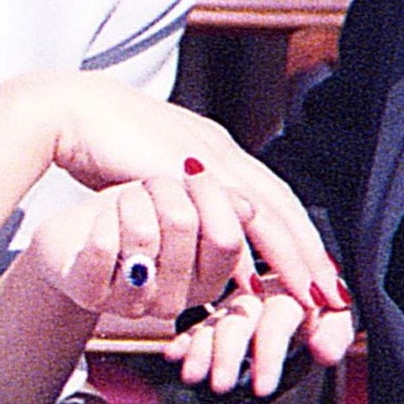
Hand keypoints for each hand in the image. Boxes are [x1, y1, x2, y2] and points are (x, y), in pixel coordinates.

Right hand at [14, 71, 343, 314]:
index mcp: (216, 148)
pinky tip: (254, 283)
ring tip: (312, 292)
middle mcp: (221, 151)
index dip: (296, 232)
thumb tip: (197, 232)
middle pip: (283, 204)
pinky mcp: (186, 172)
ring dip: (294, 255)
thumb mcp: (155, 173)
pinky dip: (247, 252)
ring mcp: (207, 158)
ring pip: (268, 212)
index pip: (272, 194)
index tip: (314, 267)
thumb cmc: (103, 144)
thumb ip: (183, 198)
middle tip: (332, 290)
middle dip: (310, 250)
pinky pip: (227, 217)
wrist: (71, 112)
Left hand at [27, 171, 245, 318]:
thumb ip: (220, 209)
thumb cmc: (128, 220)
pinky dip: (100, 219)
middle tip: (148, 187)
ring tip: (122, 204)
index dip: (210, 197)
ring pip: (143, 233)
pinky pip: (104, 248)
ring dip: (128, 201)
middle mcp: (173, 299)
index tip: (192, 168)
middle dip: (162, 187)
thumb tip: (252, 208)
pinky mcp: (89, 292)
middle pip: (185, 223)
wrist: (68, 241)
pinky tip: (99, 222)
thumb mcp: (178, 207)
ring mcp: (132, 301)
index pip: (228, 239)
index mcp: (204, 280)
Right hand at [165, 278, 355, 395]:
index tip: (263, 388)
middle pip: (239, 320)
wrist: (305, 293)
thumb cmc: (321, 312)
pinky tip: (173, 355)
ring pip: (214, 323)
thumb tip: (323, 350)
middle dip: (228, 355)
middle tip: (222, 385)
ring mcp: (235, 304)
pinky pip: (197, 325)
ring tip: (192, 376)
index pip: (277, 320)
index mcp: (290, 290)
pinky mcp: (218, 315)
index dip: (269, 355)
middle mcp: (258, 293)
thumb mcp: (336, 322)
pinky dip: (185, 341)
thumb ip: (335, 335)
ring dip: (201, 350)